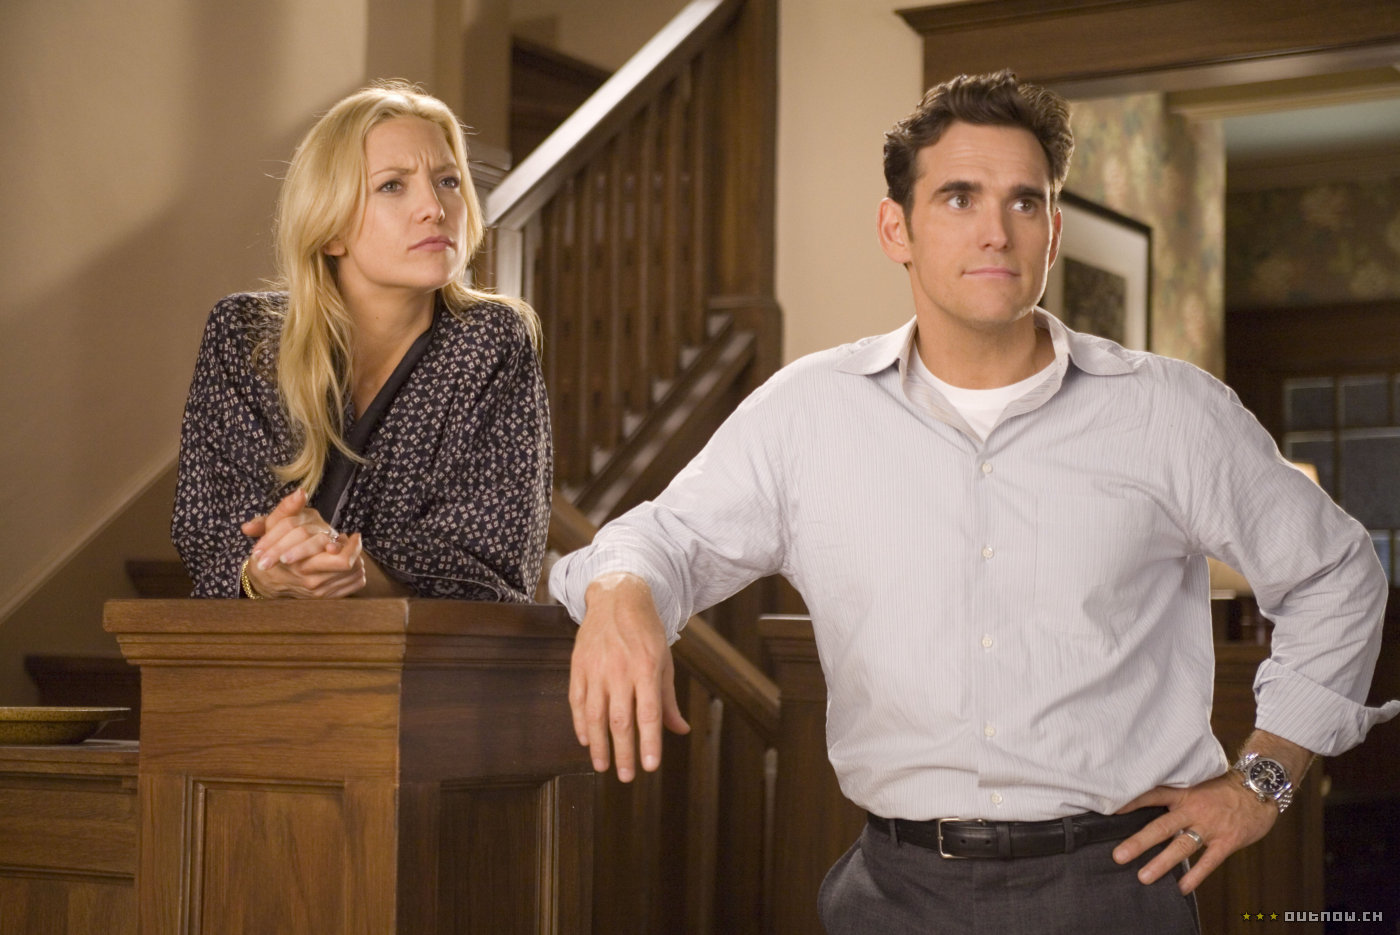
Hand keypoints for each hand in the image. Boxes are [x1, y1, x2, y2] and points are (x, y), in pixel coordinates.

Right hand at [240, 489, 365, 597]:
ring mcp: (319, 592)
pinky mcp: (325, 598)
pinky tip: (348, 564)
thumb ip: (287, 508)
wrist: (265, 578)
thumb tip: (300, 493)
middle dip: (356, 551)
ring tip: (347, 549)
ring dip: (356, 560)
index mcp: (301, 564)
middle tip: (354, 539)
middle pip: (350, 568)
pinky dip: (355, 573)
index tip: (351, 535)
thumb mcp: (275, 525)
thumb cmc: (272, 547)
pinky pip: (353, 586)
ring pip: (353, 575)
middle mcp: (311, 580)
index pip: (342, 560)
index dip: (351, 547)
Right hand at [569, 572, 689, 780]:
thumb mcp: (664, 661)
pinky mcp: (578, 666)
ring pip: (595, 715)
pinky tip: (586, 740)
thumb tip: (680, 730)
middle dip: (623, 753)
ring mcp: (596, 668)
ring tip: (602, 767)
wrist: (617, 598)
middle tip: (626, 777)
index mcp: (646, 668)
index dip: (649, 743)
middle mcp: (620, 670)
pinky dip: (580, 724)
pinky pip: (577, 701)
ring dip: (599, 745)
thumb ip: (668, 699)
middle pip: (620, 721)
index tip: (650, 767)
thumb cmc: (646, 631)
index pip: (648, 714)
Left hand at [1112, 773, 1277, 893]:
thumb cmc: (1224, 787)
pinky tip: (1182, 888)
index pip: (1152, 796)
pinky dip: (1196, 875)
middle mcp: (1193, 809)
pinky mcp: (1227, 841)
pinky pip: (1209, 861)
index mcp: (1184, 792)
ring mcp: (1210, 826)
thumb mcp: (1197, 783)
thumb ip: (1176, 794)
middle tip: (1119, 856)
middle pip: (1161, 826)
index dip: (1130, 803)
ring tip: (1144, 877)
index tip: (1109, 811)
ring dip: (1162, 863)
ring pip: (1182, 846)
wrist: (1259, 788)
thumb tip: (1148, 804)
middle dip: (1139, 842)